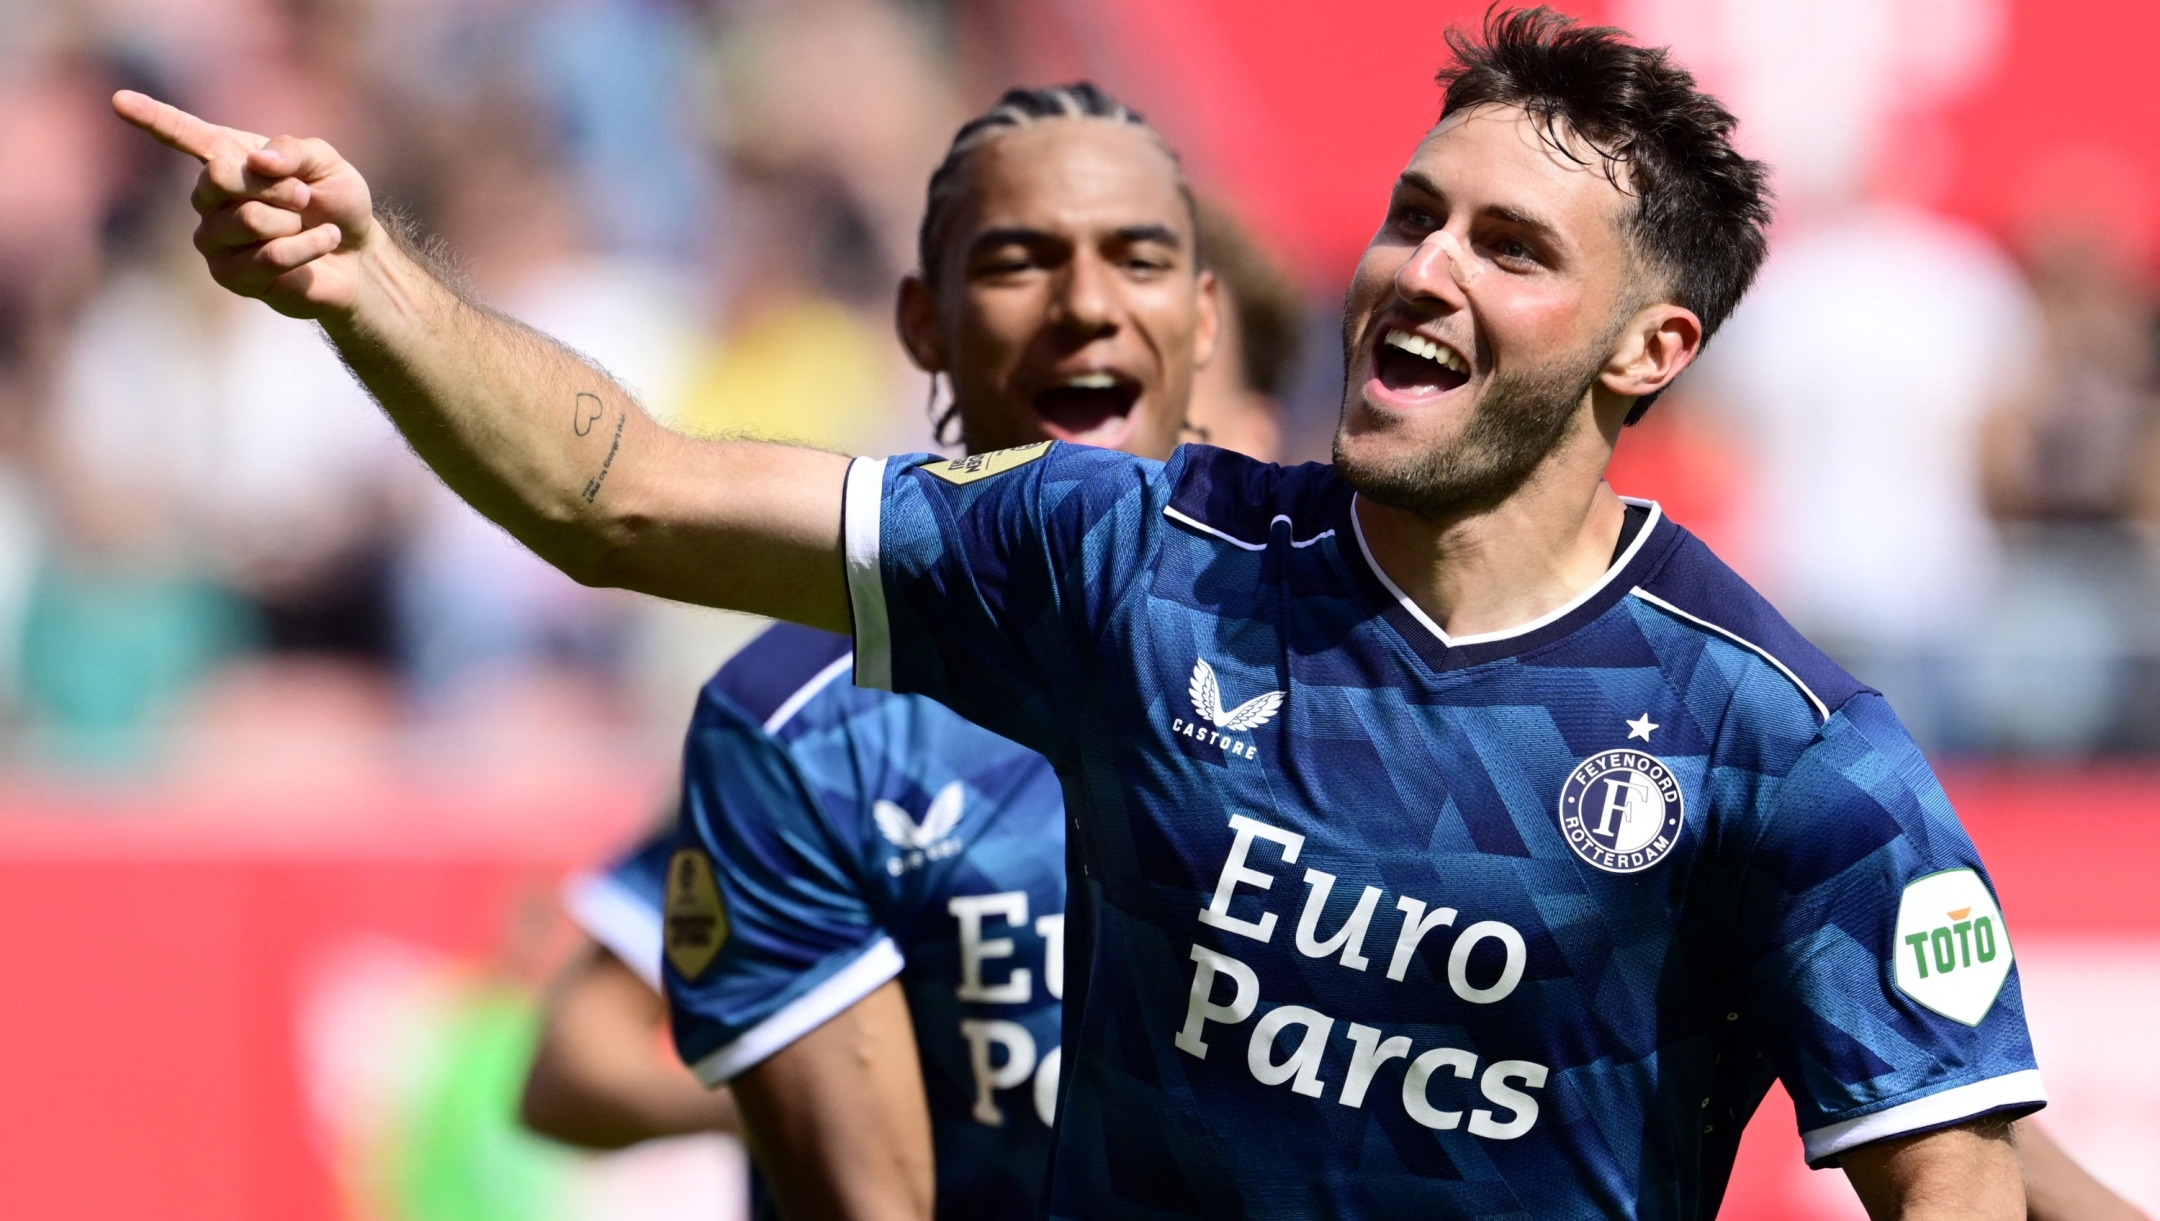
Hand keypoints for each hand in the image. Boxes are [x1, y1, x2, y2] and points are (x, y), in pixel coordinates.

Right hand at [110, 90, 375, 319]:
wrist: (356, 255)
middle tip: (303, 196)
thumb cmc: (334, 201)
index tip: (119, 100)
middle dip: (277, 186)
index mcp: (226, 158)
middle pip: (221, 179)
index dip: (153, 118)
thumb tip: (257, 160)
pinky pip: (270, 256)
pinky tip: (322, 242)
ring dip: (292, 221)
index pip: (183, 135)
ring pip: (248, 220)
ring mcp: (214, 238)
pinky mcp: (230, 276)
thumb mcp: (326, 163)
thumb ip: (292, 151)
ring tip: (305, 223)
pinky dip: (307, 246)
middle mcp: (209, 197)